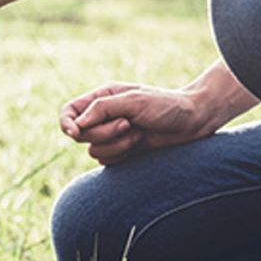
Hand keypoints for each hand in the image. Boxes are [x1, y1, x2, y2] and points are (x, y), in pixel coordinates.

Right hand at [59, 83, 215, 164]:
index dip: (66, 124)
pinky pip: (107, 161)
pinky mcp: (121, 152)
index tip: (75, 132)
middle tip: (127, 125)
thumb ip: (101, 109)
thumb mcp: (133, 101)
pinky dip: (122, 155)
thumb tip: (76, 125)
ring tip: (138, 134)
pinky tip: (140, 144)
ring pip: (93, 150)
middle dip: (103, 133)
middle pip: (80, 135)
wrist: (194, 122)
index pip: (69, 112)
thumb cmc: (166, 106)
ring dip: (116, 145)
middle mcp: (102, 117)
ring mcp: (111, 136)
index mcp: (101, 98)